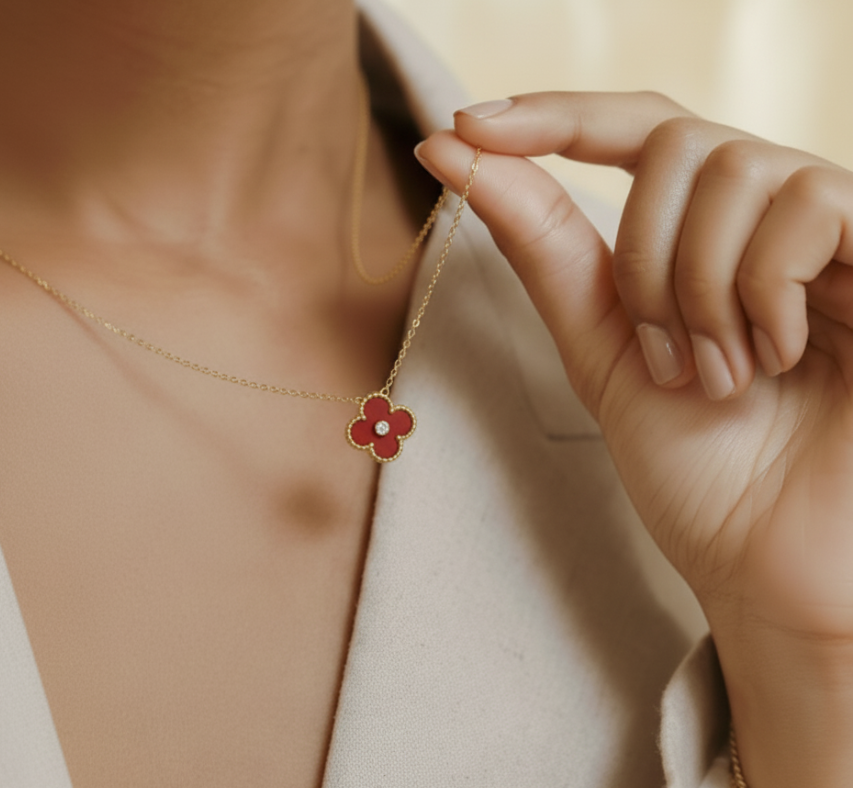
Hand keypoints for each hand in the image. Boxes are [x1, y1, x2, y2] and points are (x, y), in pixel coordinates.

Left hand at [415, 92, 852, 787]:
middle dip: (642, 257)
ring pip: (736, 170)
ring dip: (697, 286)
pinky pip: (810, 204)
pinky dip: (762, 288)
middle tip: (665, 360)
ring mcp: (832, 233)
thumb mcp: (599, 347)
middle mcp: (768, 218)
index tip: (464, 125)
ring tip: (721, 375)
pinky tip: (776, 356)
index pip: (635, 129)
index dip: (553, 116)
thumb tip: (459, 152)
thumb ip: (543, 248)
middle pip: (678, 142)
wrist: (769, 557)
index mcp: (703, 235)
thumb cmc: (692, 463)